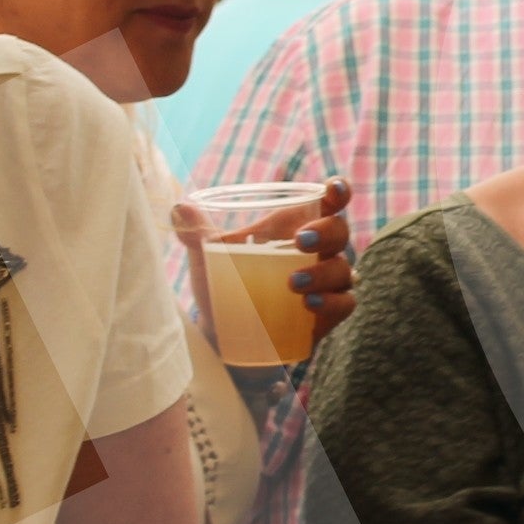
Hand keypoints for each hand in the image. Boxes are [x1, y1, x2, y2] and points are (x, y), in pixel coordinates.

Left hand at [175, 177, 357, 348]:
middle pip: (339, 231)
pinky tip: (308, 304)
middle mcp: (317, 251)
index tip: (334, 189)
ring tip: (292, 283)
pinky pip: (344, 303)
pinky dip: (330, 302)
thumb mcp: (210, 258)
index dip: (338, 191)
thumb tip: (179, 208)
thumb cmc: (225, 284)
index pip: (327, 202)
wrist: (226, 334)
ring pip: (343, 269)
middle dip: (326, 232)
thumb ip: (198, 234)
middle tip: (300, 241)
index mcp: (294, 226)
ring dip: (321, 273)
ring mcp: (327, 282)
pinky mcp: (329, 312)